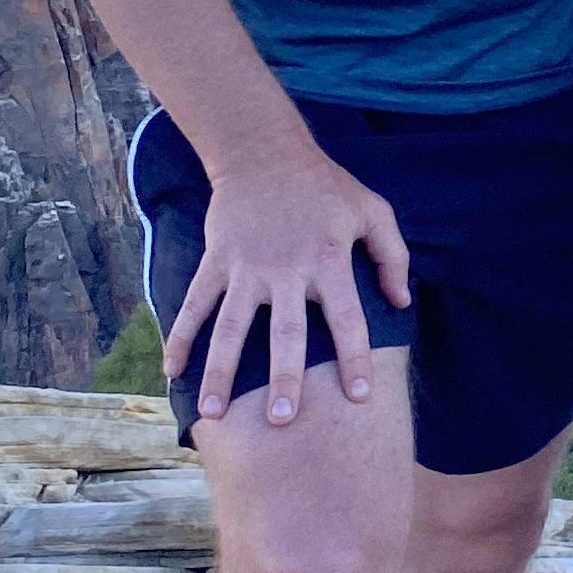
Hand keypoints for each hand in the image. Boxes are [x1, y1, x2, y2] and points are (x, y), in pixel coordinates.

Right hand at [166, 143, 411, 430]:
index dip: (356, 358)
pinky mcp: (216, 261)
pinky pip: (195, 304)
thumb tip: (402, 303)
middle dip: (284, 377)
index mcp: (329, 260)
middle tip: (281, 420)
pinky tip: (171, 371)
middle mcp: (287, 269)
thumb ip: (391, 256)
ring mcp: (247, 267)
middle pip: (286, 331)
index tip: (359, 398)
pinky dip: (180, 336)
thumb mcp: (372, 210)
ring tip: (213, 412)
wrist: (265, 152)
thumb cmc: (325, 186)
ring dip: (221, 370)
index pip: (348, 318)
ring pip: (231, 326)